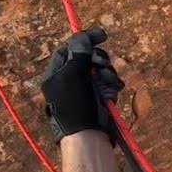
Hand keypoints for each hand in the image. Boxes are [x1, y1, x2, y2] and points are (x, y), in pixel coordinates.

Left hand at [41, 27, 125, 142]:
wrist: (88, 136)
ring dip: (108, 72)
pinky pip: (110, 82)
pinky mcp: (101, 96)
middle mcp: (71, 80)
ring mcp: (86, 88)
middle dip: (98, 58)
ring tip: (109, 82)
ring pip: (101, 68)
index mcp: (56, 74)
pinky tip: (115, 91)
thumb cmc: (74, 107)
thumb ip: (78, 54)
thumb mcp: (73, 76)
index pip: (67, 49)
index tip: (101, 35)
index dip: (83, 40)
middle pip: (87, 57)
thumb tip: (82, 36)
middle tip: (101, 64)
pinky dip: (114, 84)